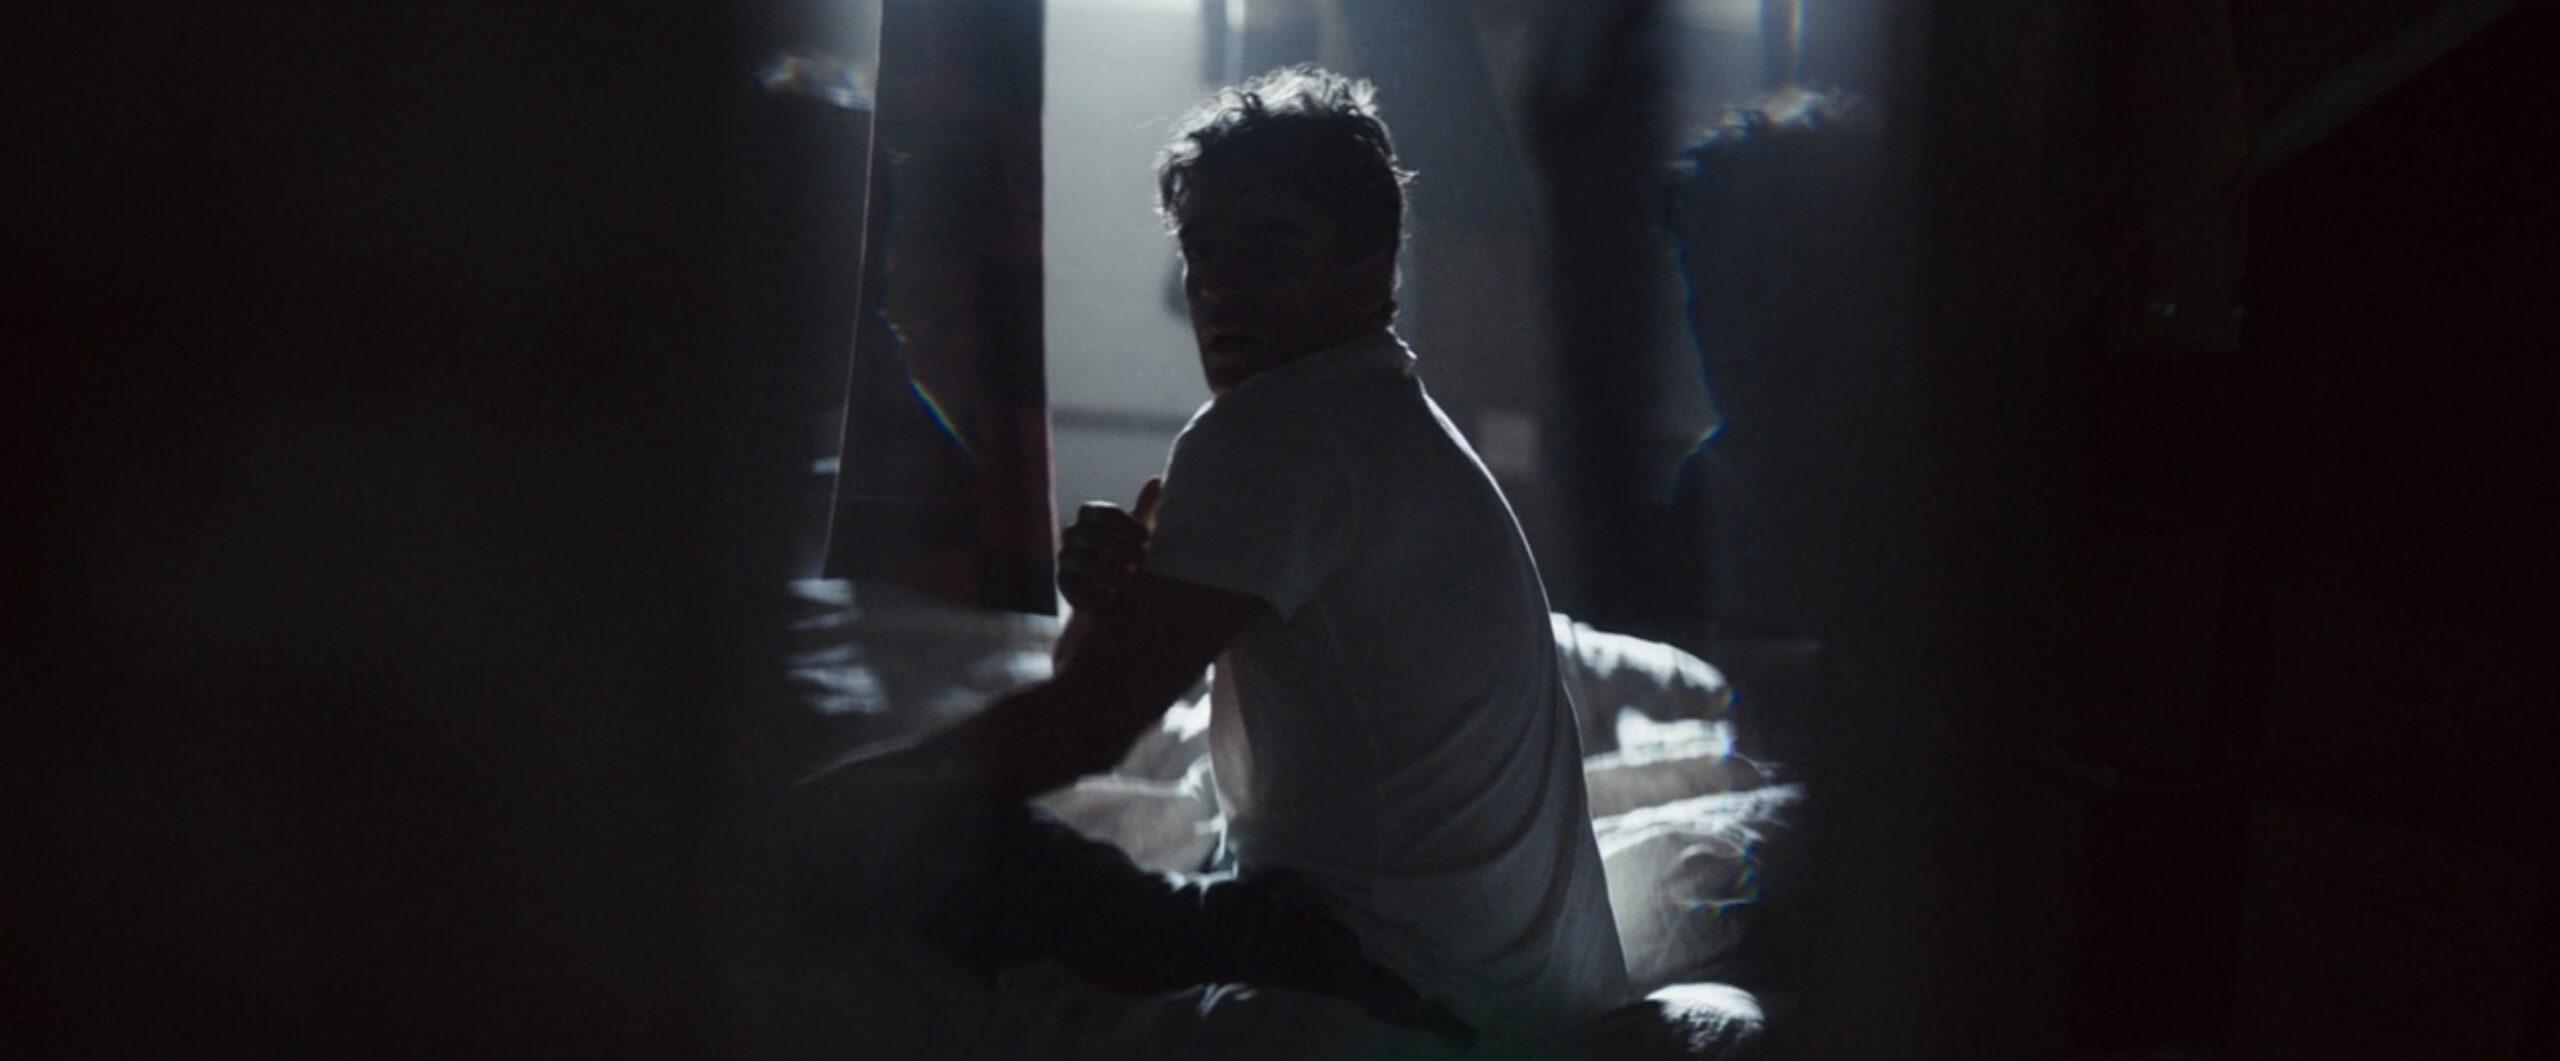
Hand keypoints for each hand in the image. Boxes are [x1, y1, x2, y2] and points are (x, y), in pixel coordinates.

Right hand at [1057, 477, 1161, 611]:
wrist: (1114, 590)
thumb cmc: (1128, 552)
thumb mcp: (1139, 531)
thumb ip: (1146, 509)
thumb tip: (1156, 481)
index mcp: (1090, 516)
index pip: (1100, 511)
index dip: (1123, 523)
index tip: (1146, 537)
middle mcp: (1073, 534)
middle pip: (1089, 535)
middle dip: (1118, 548)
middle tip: (1141, 560)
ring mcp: (1065, 558)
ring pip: (1081, 560)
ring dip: (1108, 570)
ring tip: (1128, 579)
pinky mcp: (1064, 583)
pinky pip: (1074, 585)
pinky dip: (1095, 590)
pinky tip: (1112, 594)